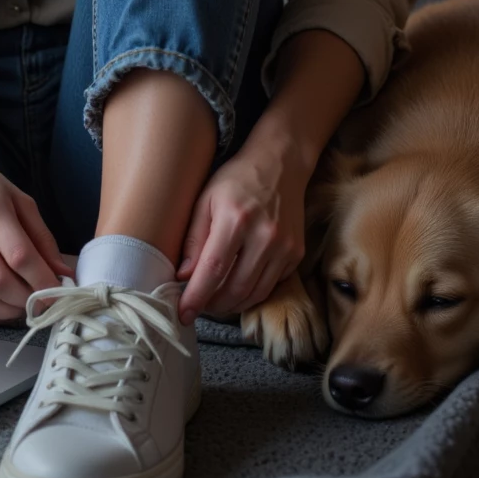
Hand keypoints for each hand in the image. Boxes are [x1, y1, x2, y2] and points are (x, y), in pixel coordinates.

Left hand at [176, 129, 308, 325]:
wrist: (281, 163)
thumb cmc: (236, 179)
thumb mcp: (206, 199)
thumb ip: (193, 238)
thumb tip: (182, 276)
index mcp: (235, 219)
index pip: (213, 269)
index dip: (196, 297)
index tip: (182, 314)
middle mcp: (264, 236)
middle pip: (235, 288)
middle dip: (213, 305)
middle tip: (198, 307)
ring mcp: (284, 247)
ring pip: (255, 294)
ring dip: (232, 305)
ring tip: (214, 302)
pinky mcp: (296, 254)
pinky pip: (270, 285)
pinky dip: (252, 293)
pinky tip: (237, 287)